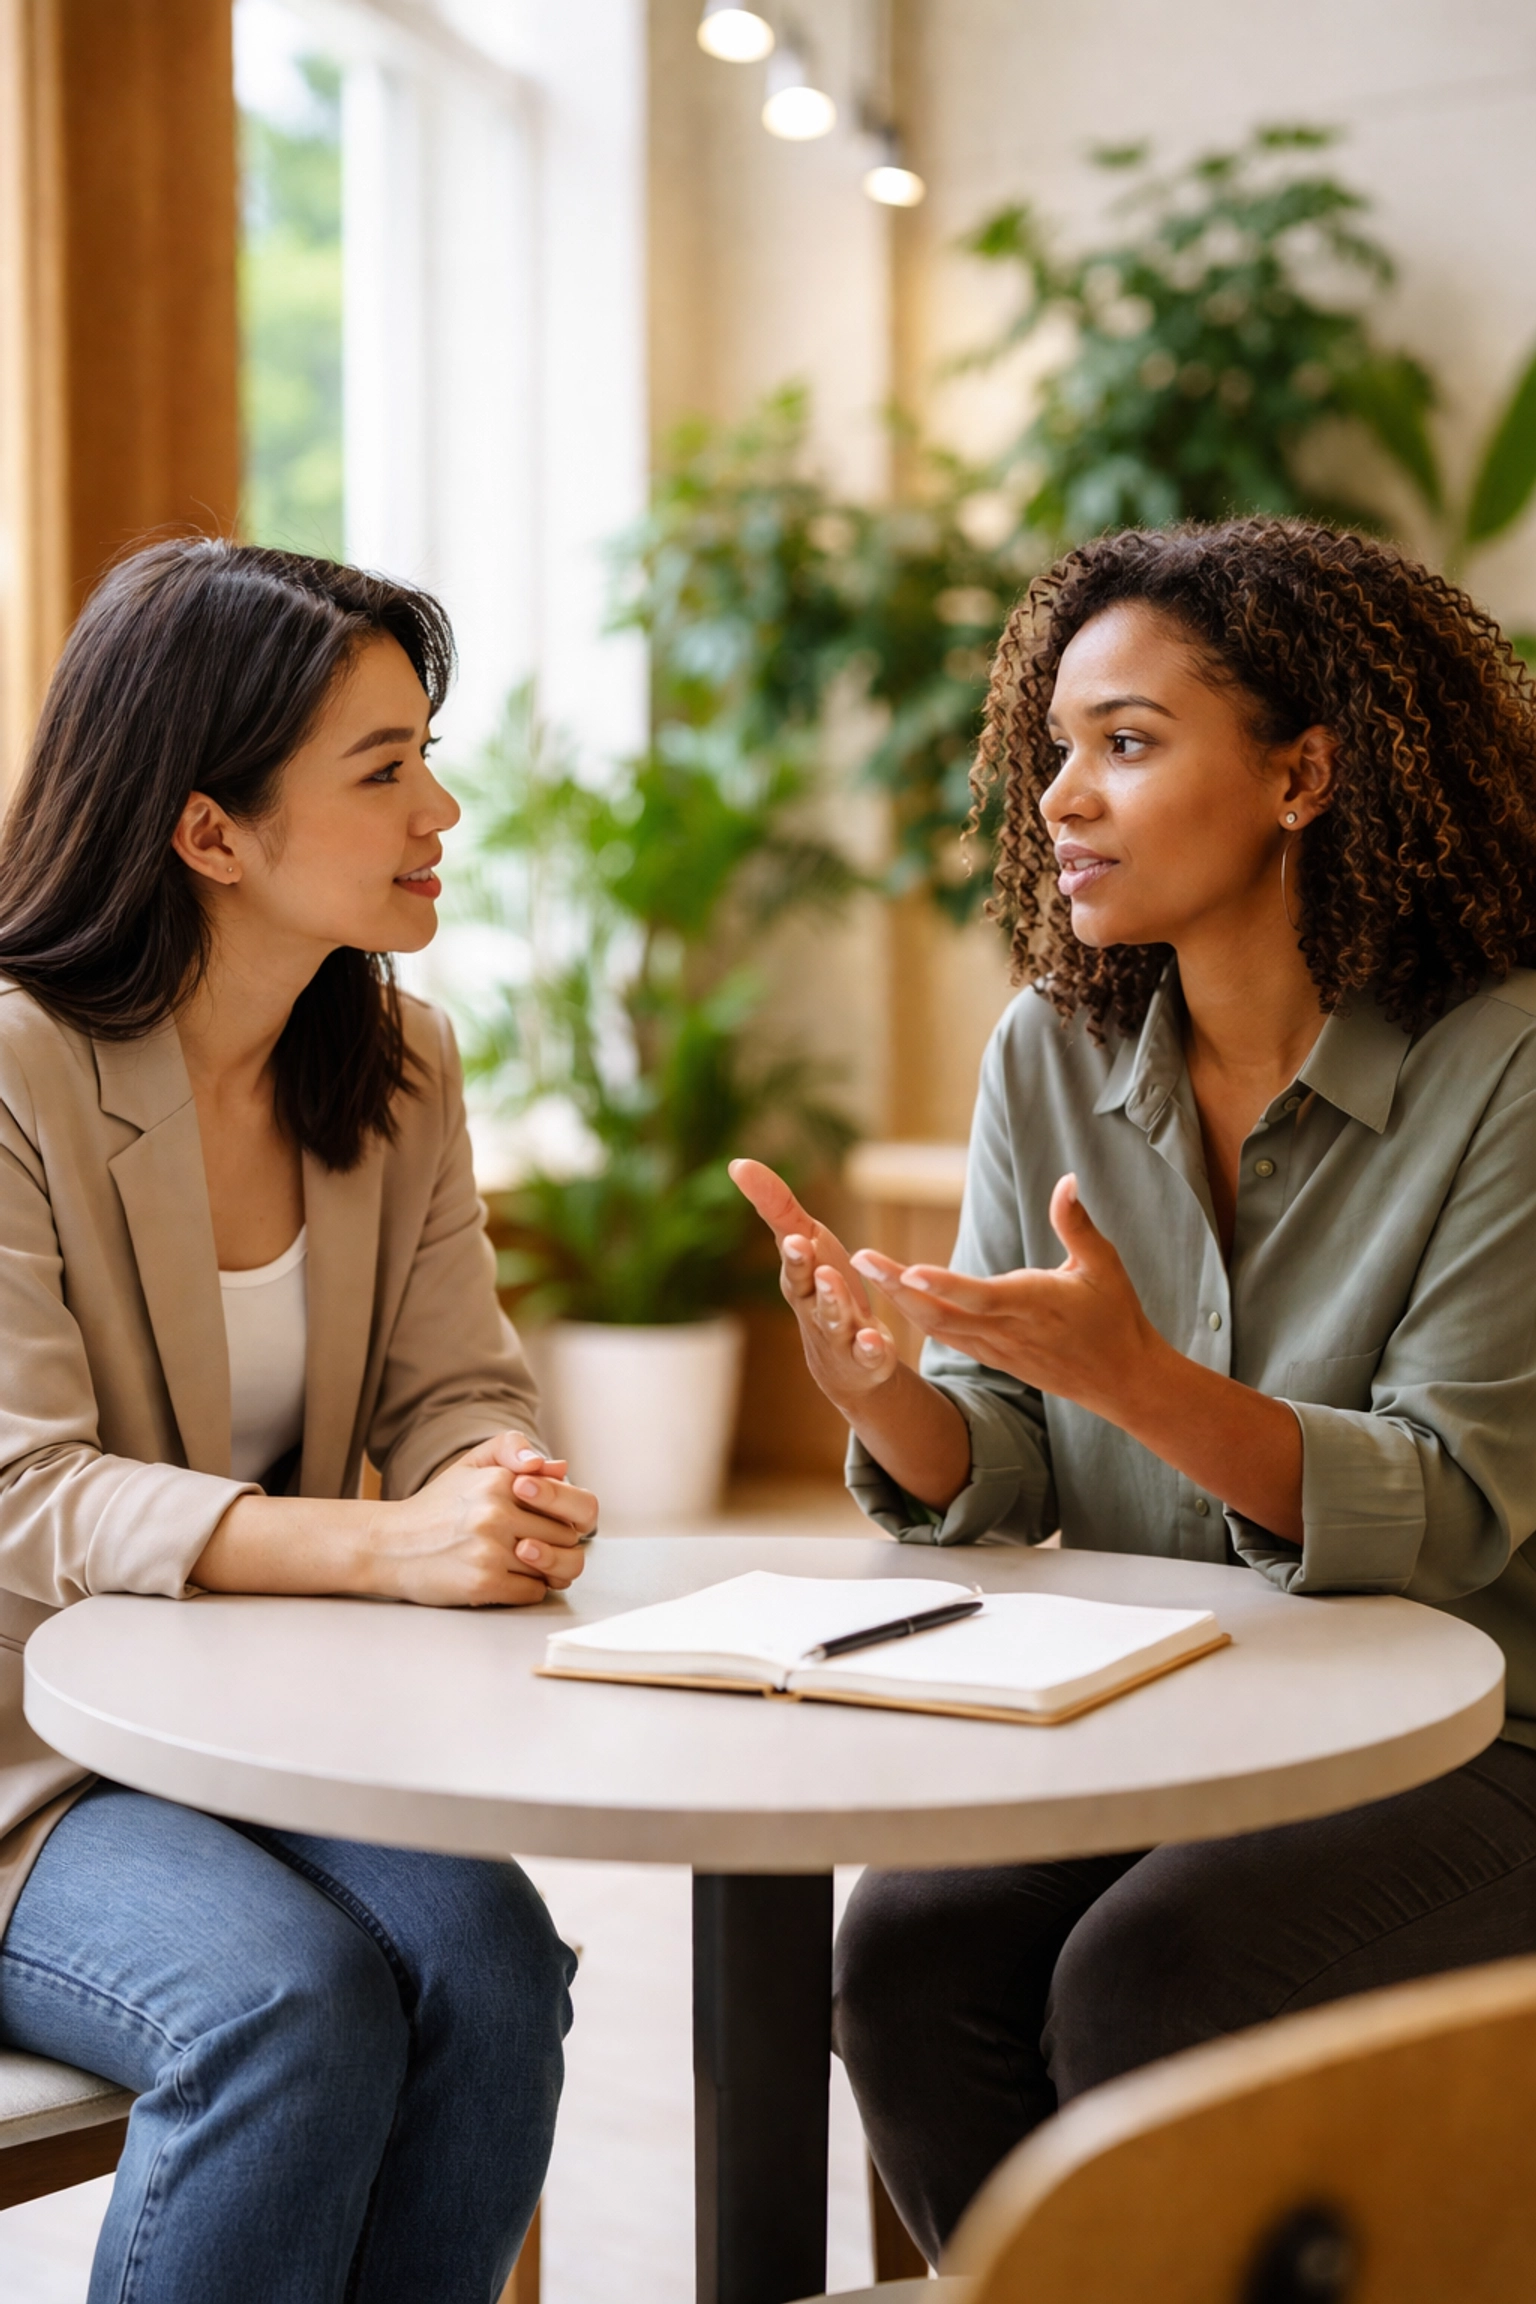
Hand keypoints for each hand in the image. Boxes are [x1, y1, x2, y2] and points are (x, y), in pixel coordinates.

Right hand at [365, 1430, 597, 1607]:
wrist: (389, 1545)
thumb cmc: (435, 1508)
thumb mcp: (470, 1465)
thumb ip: (513, 1452)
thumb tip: (561, 1469)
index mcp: (499, 1480)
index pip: (564, 1502)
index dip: (562, 1516)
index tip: (549, 1523)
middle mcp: (496, 1512)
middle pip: (564, 1537)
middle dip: (557, 1546)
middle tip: (539, 1549)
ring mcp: (490, 1549)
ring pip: (552, 1566)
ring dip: (544, 1571)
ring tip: (524, 1566)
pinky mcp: (483, 1583)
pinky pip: (534, 1592)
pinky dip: (528, 1590)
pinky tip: (509, 1580)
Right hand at [729, 1159, 900, 1404]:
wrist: (844, 1360)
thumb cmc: (822, 1287)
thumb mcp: (807, 1244)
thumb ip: (777, 1206)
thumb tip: (737, 1162)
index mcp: (801, 1279)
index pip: (794, 1264)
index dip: (793, 1252)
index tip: (794, 1237)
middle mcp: (816, 1307)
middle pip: (810, 1291)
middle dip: (806, 1270)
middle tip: (804, 1248)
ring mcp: (841, 1335)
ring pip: (835, 1319)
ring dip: (835, 1302)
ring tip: (834, 1280)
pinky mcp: (868, 1357)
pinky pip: (868, 1354)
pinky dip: (870, 1348)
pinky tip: (875, 1340)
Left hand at [851, 1174, 1155, 1418]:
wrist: (1122, 1380)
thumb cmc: (1116, 1316)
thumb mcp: (1104, 1265)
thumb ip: (1077, 1224)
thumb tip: (1068, 1179)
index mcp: (1035, 1304)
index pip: (981, 1296)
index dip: (944, 1285)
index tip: (908, 1270)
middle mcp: (1008, 1330)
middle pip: (942, 1314)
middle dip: (897, 1287)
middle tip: (858, 1259)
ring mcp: (997, 1348)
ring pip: (937, 1327)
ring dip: (899, 1300)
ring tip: (865, 1270)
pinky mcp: (993, 1357)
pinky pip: (947, 1337)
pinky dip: (917, 1316)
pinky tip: (895, 1296)